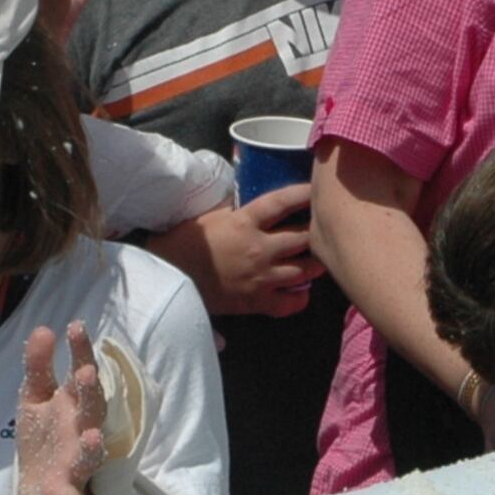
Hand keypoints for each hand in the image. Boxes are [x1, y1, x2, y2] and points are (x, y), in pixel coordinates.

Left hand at [16, 320, 109, 494]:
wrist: (37, 487)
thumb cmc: (42, 437)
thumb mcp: (34, 398)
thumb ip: (39, 367)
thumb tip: (44, 329)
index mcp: (73, 406)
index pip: (81, 374)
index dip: (81, 351)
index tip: (76, 326)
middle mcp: (80, 432)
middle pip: (93, 412)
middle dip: (92, 394)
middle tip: (88, 373)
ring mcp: (74, 464)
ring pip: (89, 456)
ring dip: (91, 448)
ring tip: (91, 437)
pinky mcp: (63, 493)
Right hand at [144, 187, 320, 316]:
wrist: (169, 277)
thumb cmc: (184, 242)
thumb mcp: (210, 216)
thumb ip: (235, 210)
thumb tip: (251, 202)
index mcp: (245, 222)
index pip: (282, 202)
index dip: (304, 194)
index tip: (318, 190)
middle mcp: (259, 248)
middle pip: (303, 238)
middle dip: (317, 233)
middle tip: (324, 231)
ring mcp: (261, 277)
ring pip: (303, 271)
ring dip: (315, 265)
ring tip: (320, 260)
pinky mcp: (257, 302)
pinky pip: (290, 303)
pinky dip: (300, 298)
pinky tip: (301, 292)